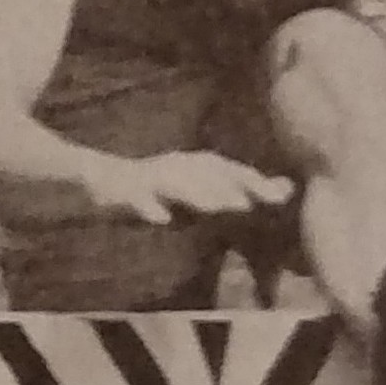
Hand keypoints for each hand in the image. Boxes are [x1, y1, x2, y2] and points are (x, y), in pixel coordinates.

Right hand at [86, 150, 294, 225]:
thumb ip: (236, 192)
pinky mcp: (122, 192)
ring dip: (199, 195)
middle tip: (260, 201)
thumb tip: (287, 190)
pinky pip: (135, 200)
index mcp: (193, 165)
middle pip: (208, 174)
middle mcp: (174, 166)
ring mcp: (148, 178)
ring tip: (222, 207)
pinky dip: (148, 208)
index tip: (285, 194)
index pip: (230, 171)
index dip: (255, 180)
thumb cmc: (155, 191)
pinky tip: (161, 219)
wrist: (97, 182)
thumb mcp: (197, 195)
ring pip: (176, 185)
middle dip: (235, 185)